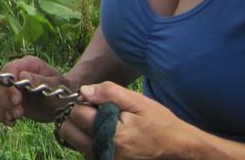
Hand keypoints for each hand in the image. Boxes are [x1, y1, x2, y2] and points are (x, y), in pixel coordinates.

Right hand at [0, 56, 73, 126]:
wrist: (63, 104)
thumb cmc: (63, 91)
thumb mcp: (56, 86)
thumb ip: (40, 80)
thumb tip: (23, 75)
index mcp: (28, 64)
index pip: (9, 70)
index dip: (8, 86)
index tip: (16, 101)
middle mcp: (16, 72)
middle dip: (5, 100)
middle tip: (19, 112)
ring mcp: (10, 86)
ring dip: (2, 108)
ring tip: (16, 117)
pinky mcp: (8, 99)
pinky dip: (0, 114)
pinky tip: (12, 121)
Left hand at [59, 81, 198, 158]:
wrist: (176, 147)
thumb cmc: (158, 122)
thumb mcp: (137, 101)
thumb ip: (108, 93)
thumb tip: (83, 91)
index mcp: (112, 135)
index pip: (77, 114)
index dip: (85, 103)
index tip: (98, 102)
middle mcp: (104, 152)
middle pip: (68, 131)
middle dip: (77, 118)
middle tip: (97, 113)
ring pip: (74, 141)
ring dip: (83, 130)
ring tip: (105, 124)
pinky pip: (85, 149)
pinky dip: (90, 140)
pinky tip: (107, 134)